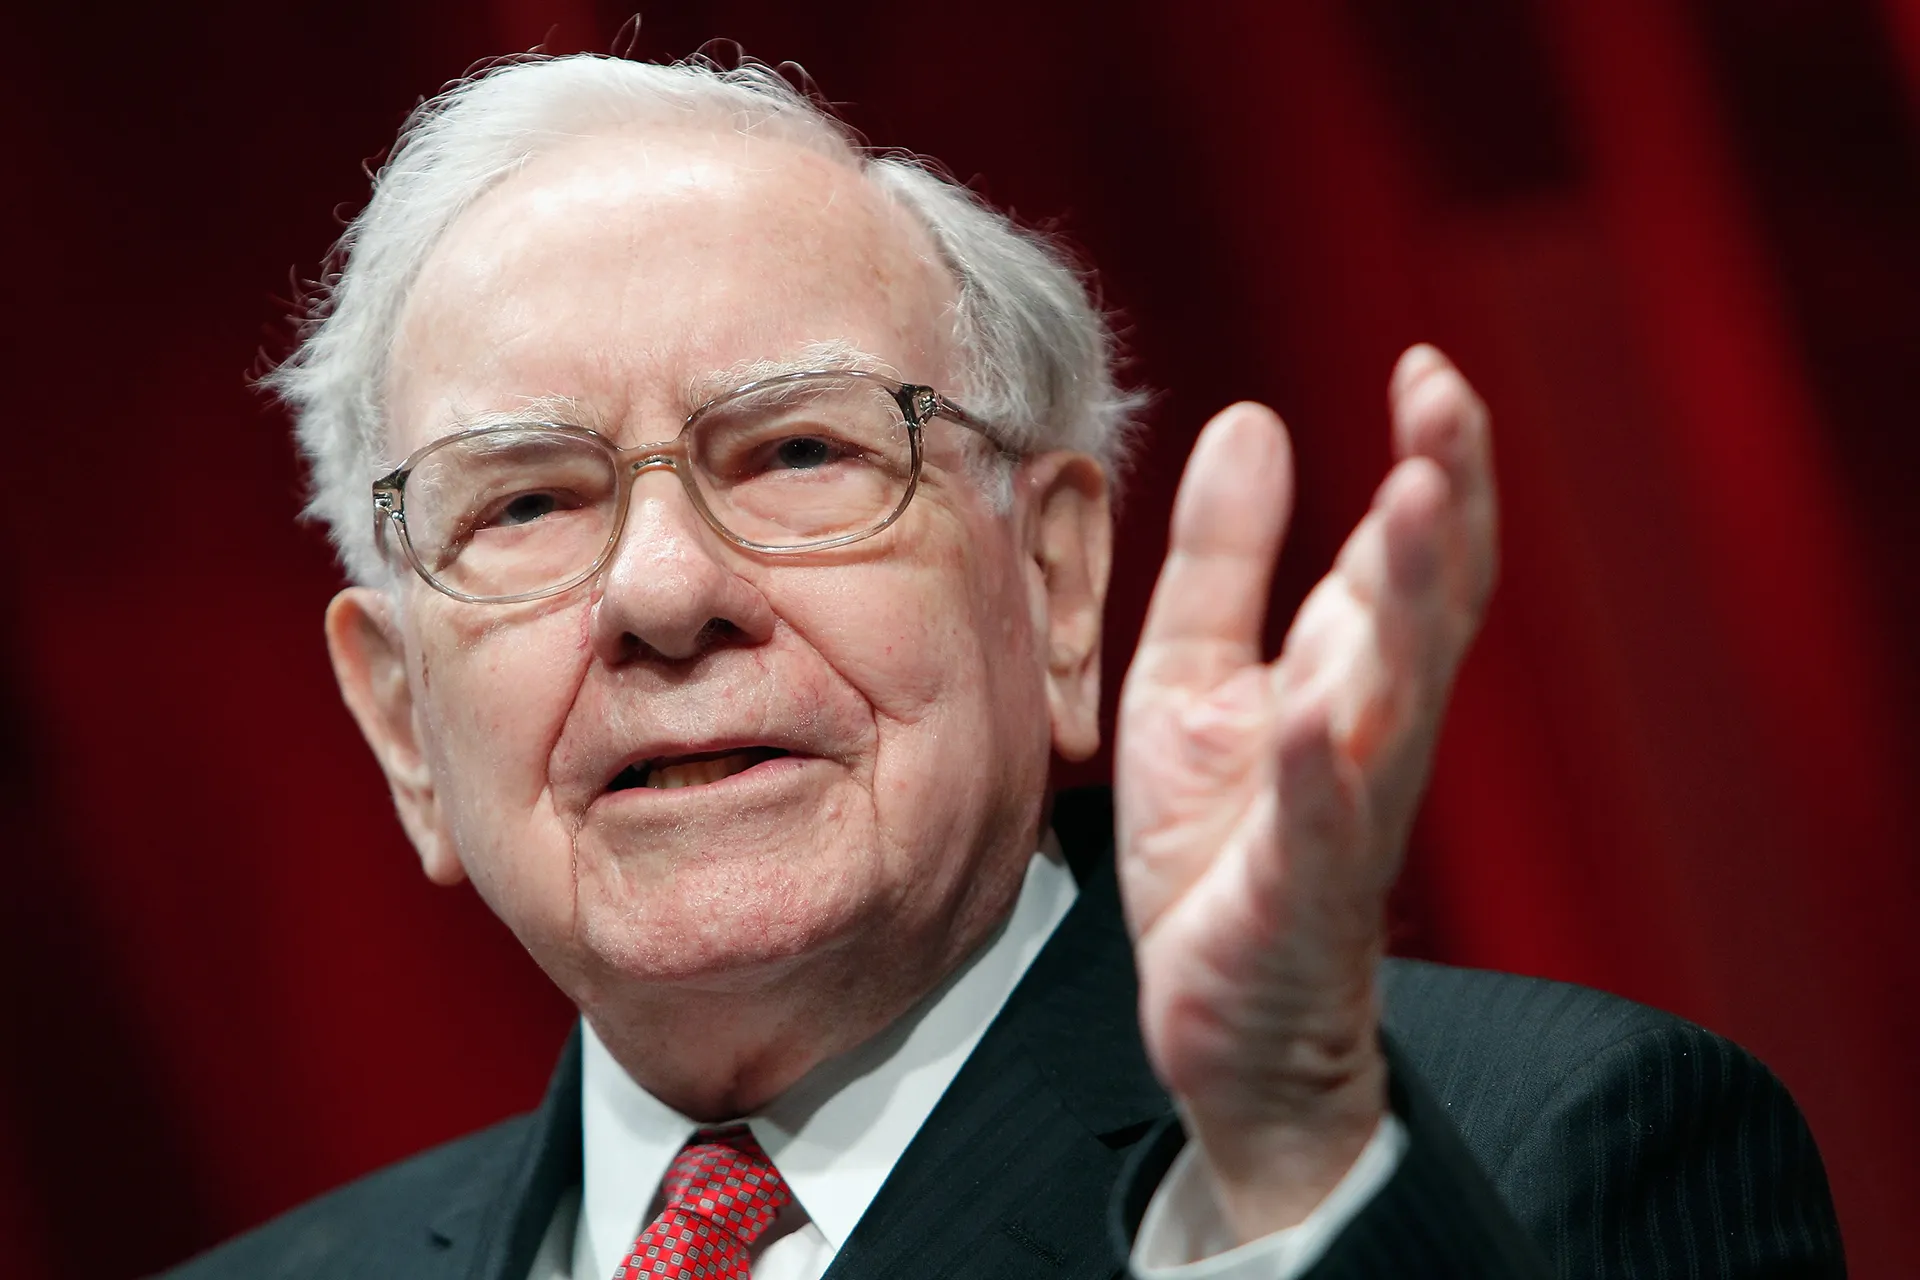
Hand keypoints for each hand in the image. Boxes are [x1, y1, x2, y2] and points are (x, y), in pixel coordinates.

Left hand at [1115, 345, 1497, 1239]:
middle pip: (1429, 606)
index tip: (1428, 364)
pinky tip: (1312, 711)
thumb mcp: (1194, 674)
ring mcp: (1343, 812)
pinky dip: (1318, 770)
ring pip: (1398, 697)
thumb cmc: (1220, 842)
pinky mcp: (1295, 892)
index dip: (1435, 459)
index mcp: (1347, 672)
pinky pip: (1318, 826)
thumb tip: (1255, 416)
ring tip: (1416, 503)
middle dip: (1444, 505)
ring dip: (1413, 603)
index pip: (1412, 553)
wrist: (1220, 1011)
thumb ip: (1225, 559)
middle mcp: (1367, 731)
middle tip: (1445, 404)